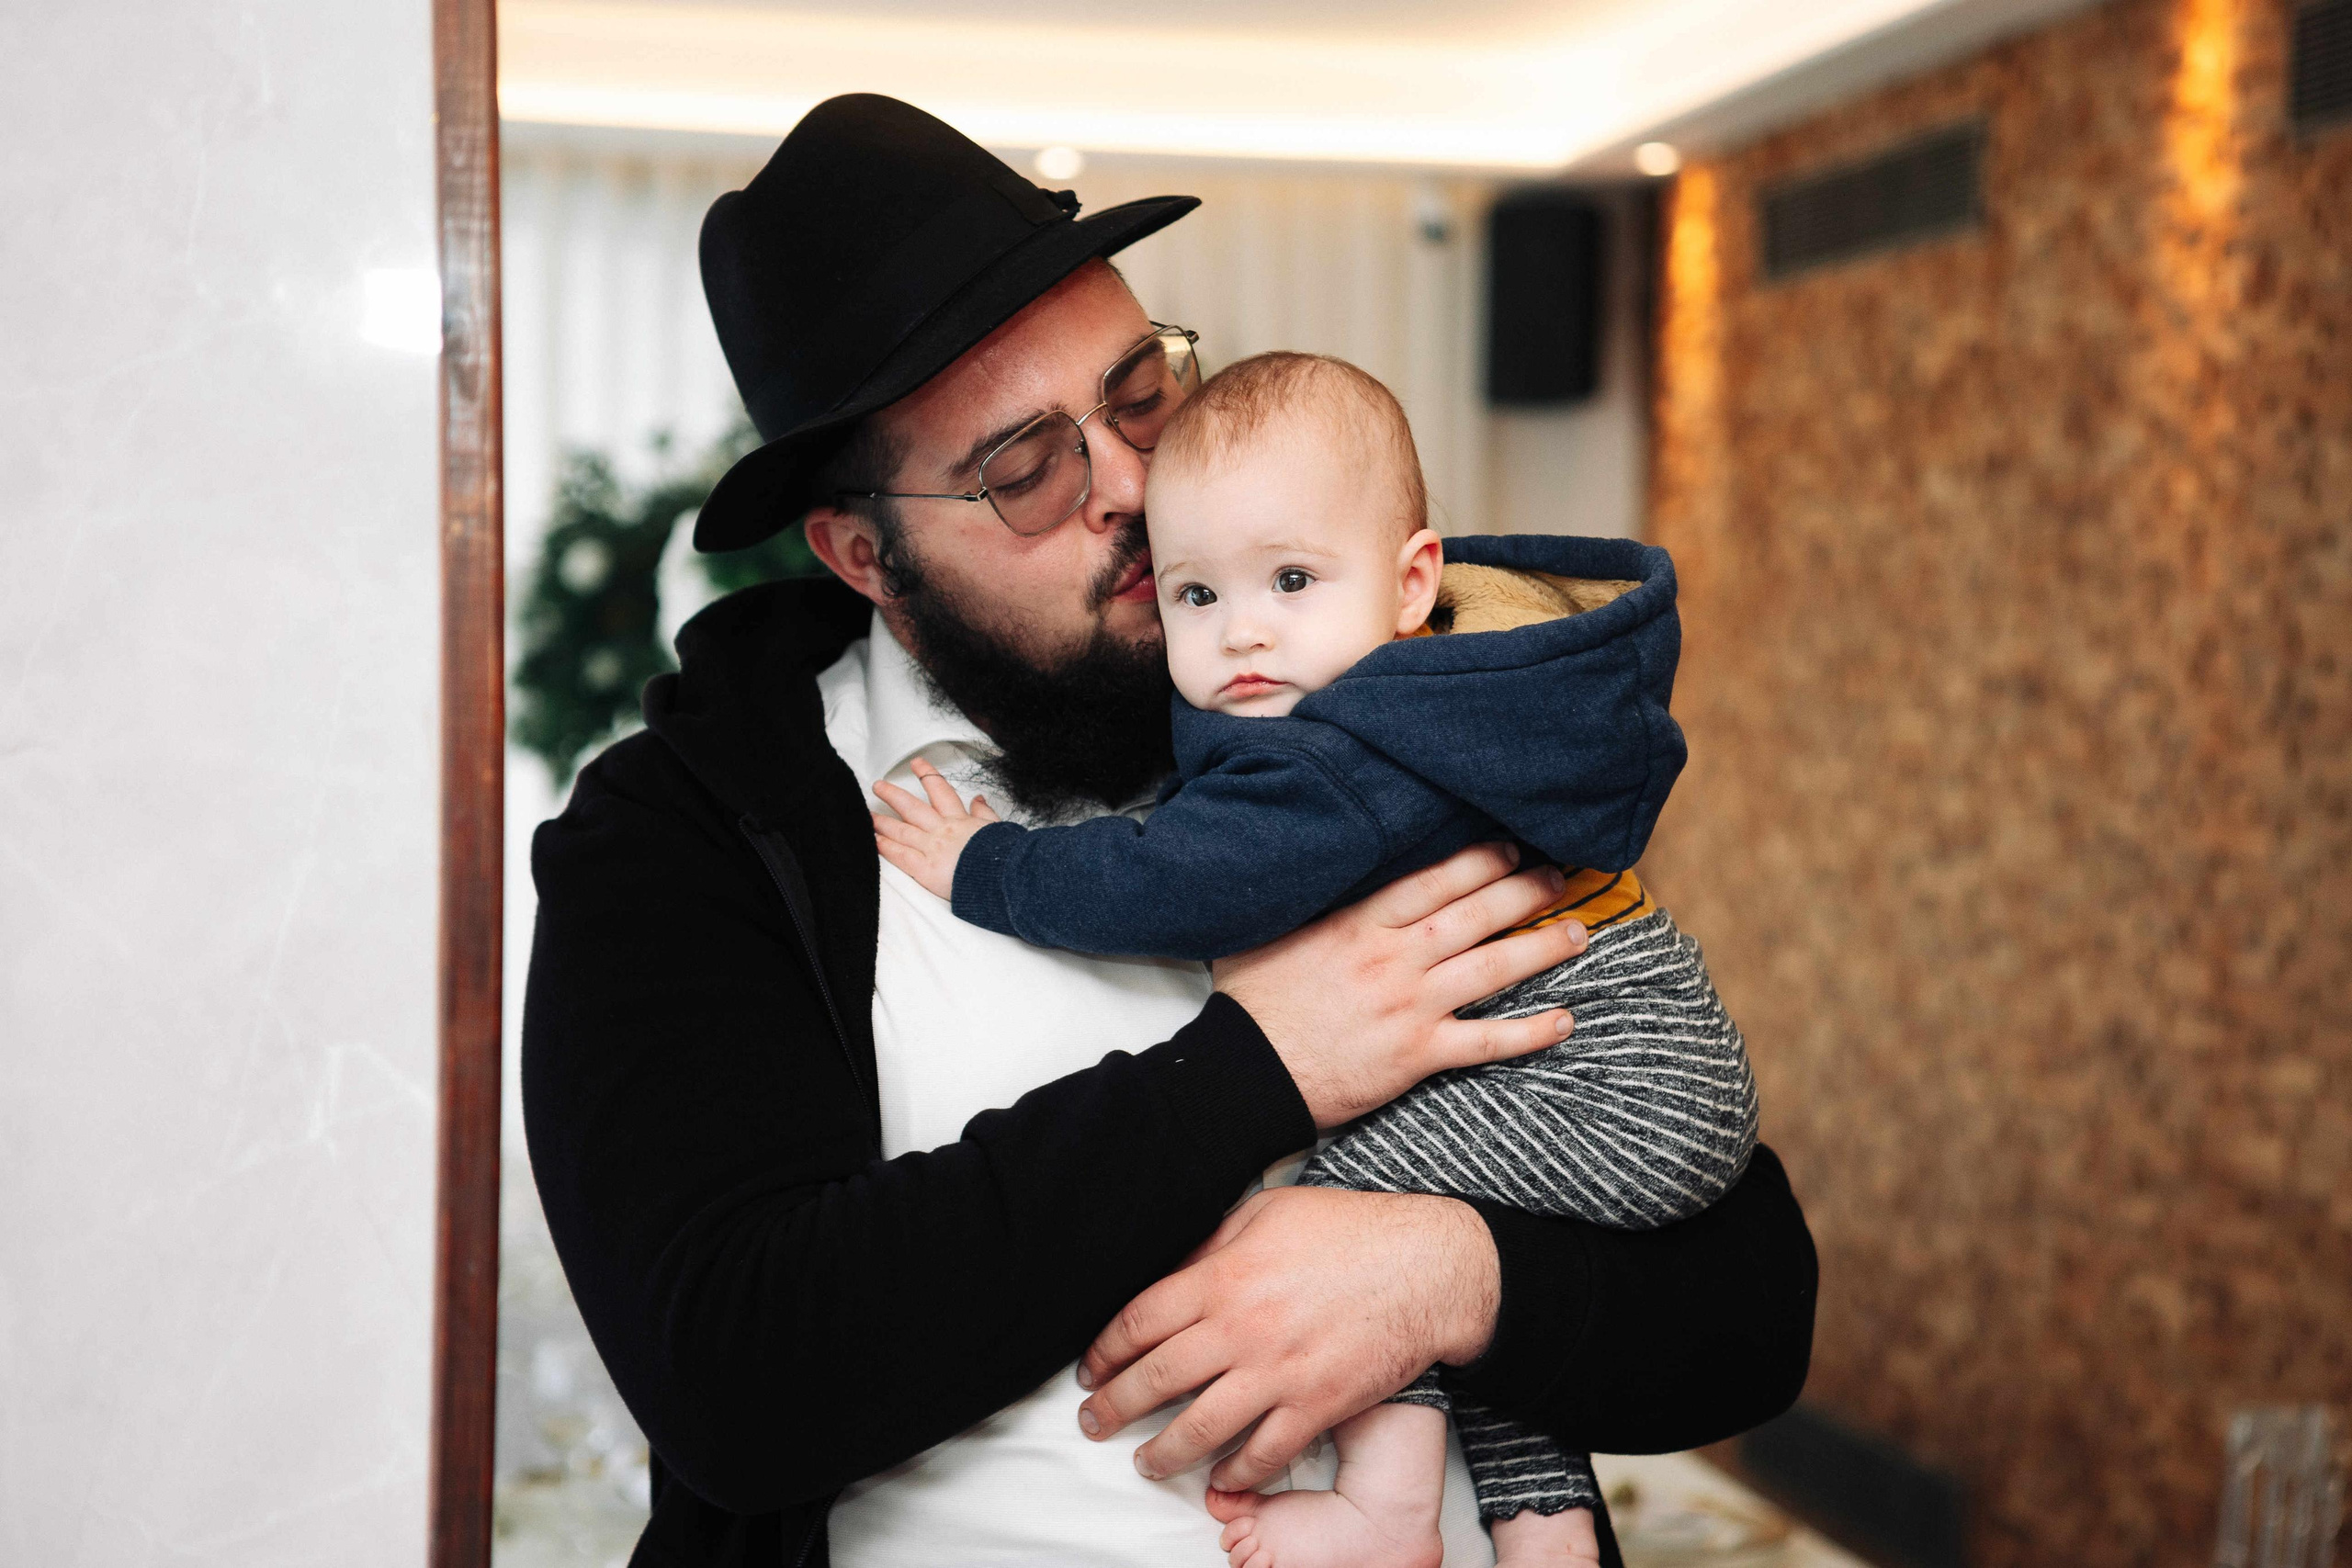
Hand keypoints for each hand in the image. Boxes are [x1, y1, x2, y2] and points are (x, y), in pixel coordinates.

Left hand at [871, 757, 1000, 898]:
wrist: (1005, 877)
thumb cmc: (1004, 857)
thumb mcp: (998, 828)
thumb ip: (985, 814)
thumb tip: (978, 798)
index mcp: (961, 820)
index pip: (941, 791)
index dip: (927, 775)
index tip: (917, 764)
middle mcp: (942, 830)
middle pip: (912, 807)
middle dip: (893, 794)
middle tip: (878, 785)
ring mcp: (932, 847)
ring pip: (901, 829)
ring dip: (882, 821)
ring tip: (867, 814)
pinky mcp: (925, 869)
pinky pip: (900, 854)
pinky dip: (885, 846)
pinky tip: (873, 840)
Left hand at [1074, 1185, 1499, 1488]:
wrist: (1428, 1266)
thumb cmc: (1350, 1229)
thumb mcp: (1268, 1211)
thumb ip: (1211, 1244)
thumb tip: (1169, 1274)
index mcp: (1222, 1275)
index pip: (1138, 1321)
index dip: (1104, 1350)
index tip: (1090, 1368)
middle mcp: (1240, 1329)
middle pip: (1155, 1380)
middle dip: (1113, 1408)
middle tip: (1093, 1423)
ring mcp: (1278, 1373)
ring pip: (1200, 1428)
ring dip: (1161, 1453)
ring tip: (1143, 1462)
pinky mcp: (1317, 1405)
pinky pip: (1264, 1454)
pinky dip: (1235, 1474)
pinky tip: (1218, 1479)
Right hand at [1214, 842, 1588, 1128]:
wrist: (1245, 1072)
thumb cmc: (1251, 1004)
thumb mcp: (1265, 931)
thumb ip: (1301, 902)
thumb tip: (1306, 867)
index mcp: (1358, 924)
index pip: (1433, 882)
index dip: (1478, 862)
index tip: (1508, 849)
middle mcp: (1393, 959)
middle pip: (1474, 915)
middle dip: (1522, 892)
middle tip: (1558, 878)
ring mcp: (1410, 1007)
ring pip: (1492, 968)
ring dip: (1541, 948)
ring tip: (1578, 932)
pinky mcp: (1417, 1055)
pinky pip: (1487, 1041)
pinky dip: (1530, 1032)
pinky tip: (1565, 1021)